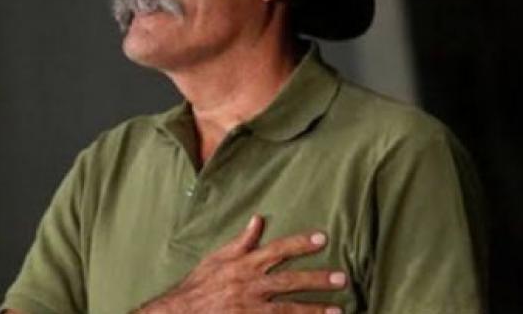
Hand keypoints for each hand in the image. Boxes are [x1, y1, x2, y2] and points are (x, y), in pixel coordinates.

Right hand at [137, 215, 346, 313]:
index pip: (277, 250)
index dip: (300, 243)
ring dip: (314, 310)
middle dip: (317, 280)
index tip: (322, 238)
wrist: (181, 312)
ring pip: (288, 309)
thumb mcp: (217, 257)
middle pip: (289, 281)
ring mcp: (251, 308)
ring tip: (338, 310)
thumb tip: (259, 219)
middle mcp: (249, 285)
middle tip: (341, 278)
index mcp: (243, 264)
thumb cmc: (199, 284)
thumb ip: (242, 241)